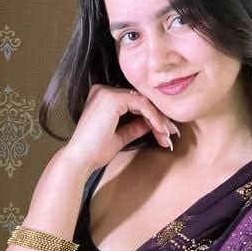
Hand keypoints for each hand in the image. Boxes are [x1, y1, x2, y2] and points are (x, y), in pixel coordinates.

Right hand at [64, 83, 179, 172]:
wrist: (80, 160)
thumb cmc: (95, 151)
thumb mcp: (121, 136)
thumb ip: (136, 126)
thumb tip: (153, 122)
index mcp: (103, 97)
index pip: (135, 102)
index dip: (152, 117)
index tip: (165, 132)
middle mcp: (103, 90)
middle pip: (141, 101)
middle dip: (159, 119)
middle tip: (171, 134)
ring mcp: (106, 92)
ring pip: (144, 102)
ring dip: (159, 120)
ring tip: (167, 136)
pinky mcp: (112, 99)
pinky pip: (142, 105)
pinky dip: (154, 118)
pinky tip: (160, 131)